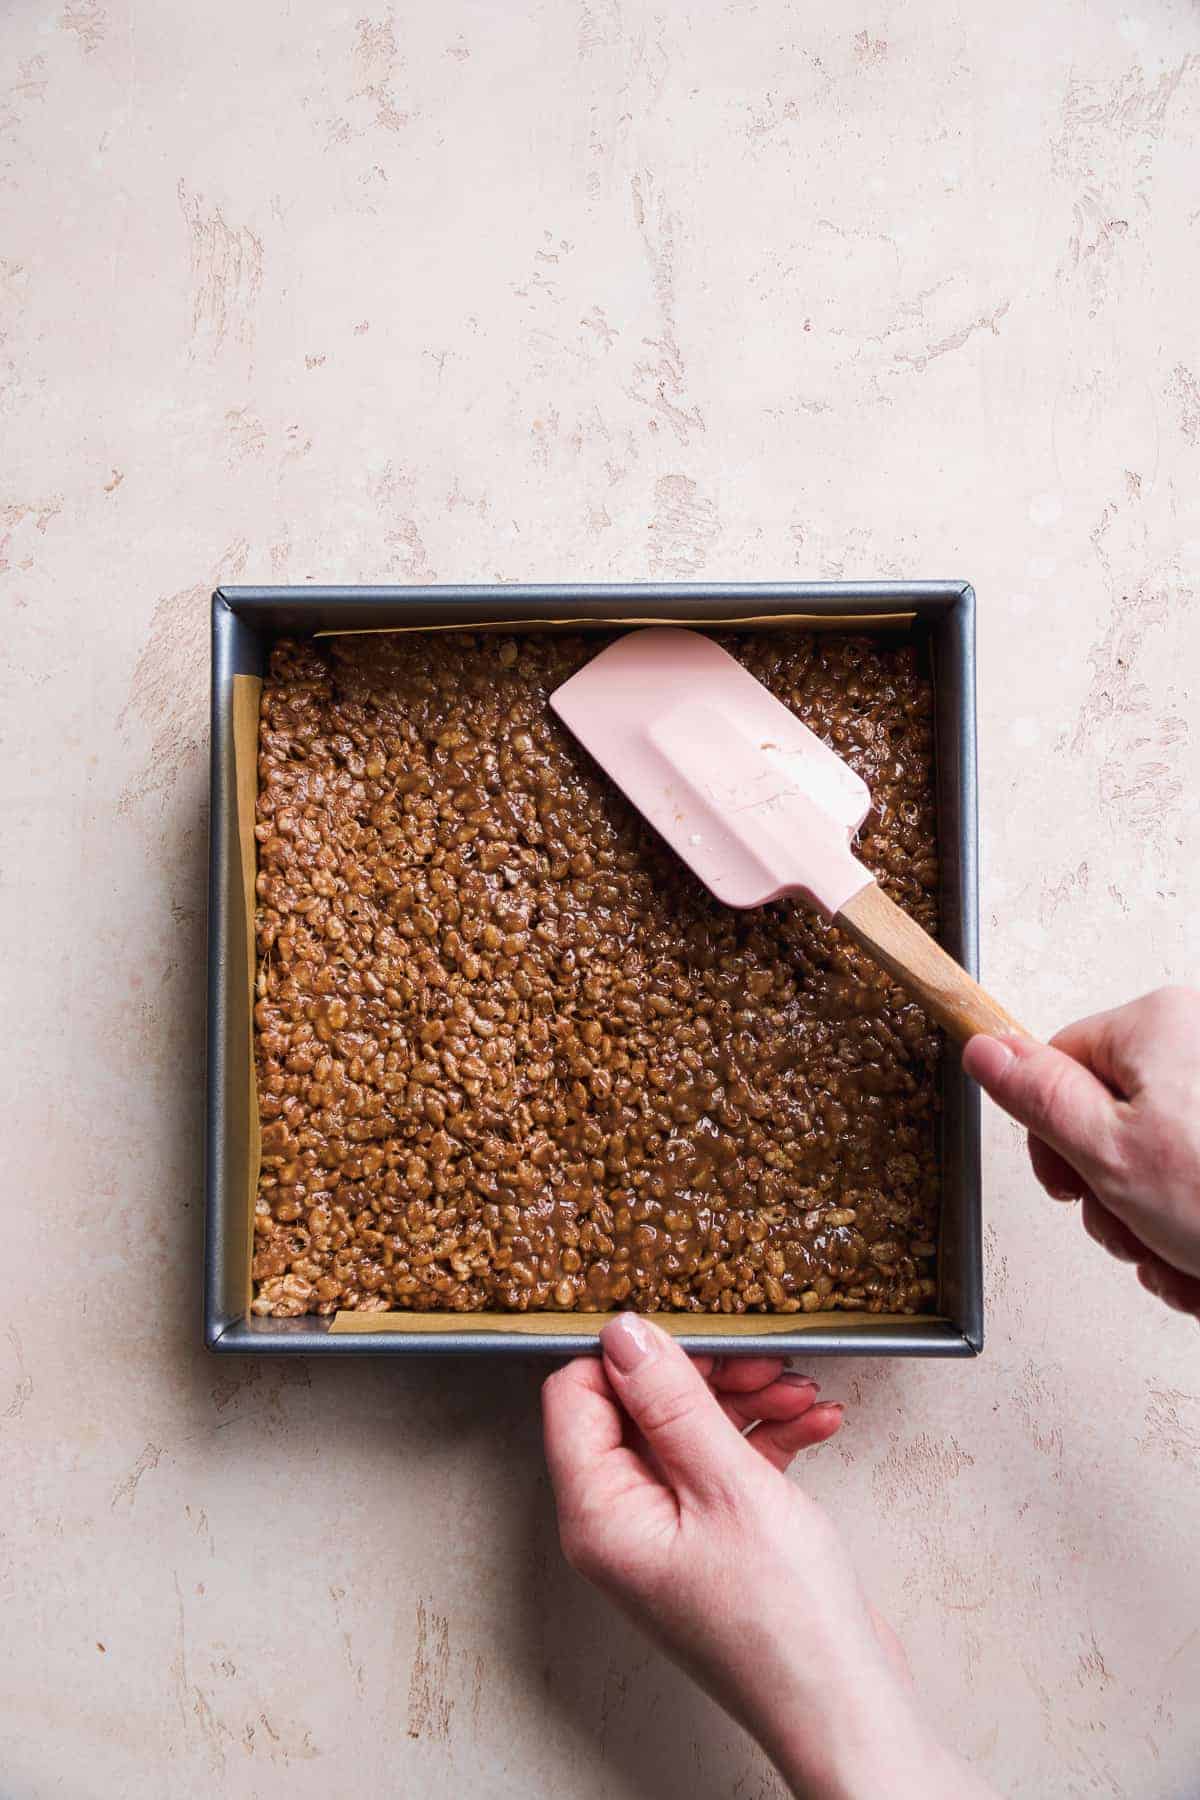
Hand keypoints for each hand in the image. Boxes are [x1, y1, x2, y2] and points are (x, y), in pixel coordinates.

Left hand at [542, 1316, 990, 1798]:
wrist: (847, 1708)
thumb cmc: (784, 1626)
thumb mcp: (726, 1486)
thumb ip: (672, 1401)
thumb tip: (624, 1334)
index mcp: (599, 1514)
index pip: (575, 1397)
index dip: (628, 1357)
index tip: (689, 1332)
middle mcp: (622, 1523)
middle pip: (638, 1410)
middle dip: (704, 1374)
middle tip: (760, 1359)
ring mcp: (669, 1534)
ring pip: (689, 1432)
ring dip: (747, 1401)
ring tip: (799, 1391)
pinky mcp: (715, 1540)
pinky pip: (726, 1465)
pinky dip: (769, 1439)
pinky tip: (816, 1423)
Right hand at [963, 985, 1199, 1317]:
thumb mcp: (1111, 1154)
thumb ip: (1039, 1098)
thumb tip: (984, 1047)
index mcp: (1159, 1025)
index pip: (1062, 1063)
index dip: (1052, 1137)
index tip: (1067, 1187)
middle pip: (1113, 1119)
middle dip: (1116, 1197)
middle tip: (1137, 1231)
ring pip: (1162, 1162)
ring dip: (1159, 1228)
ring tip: (1185, 1257)